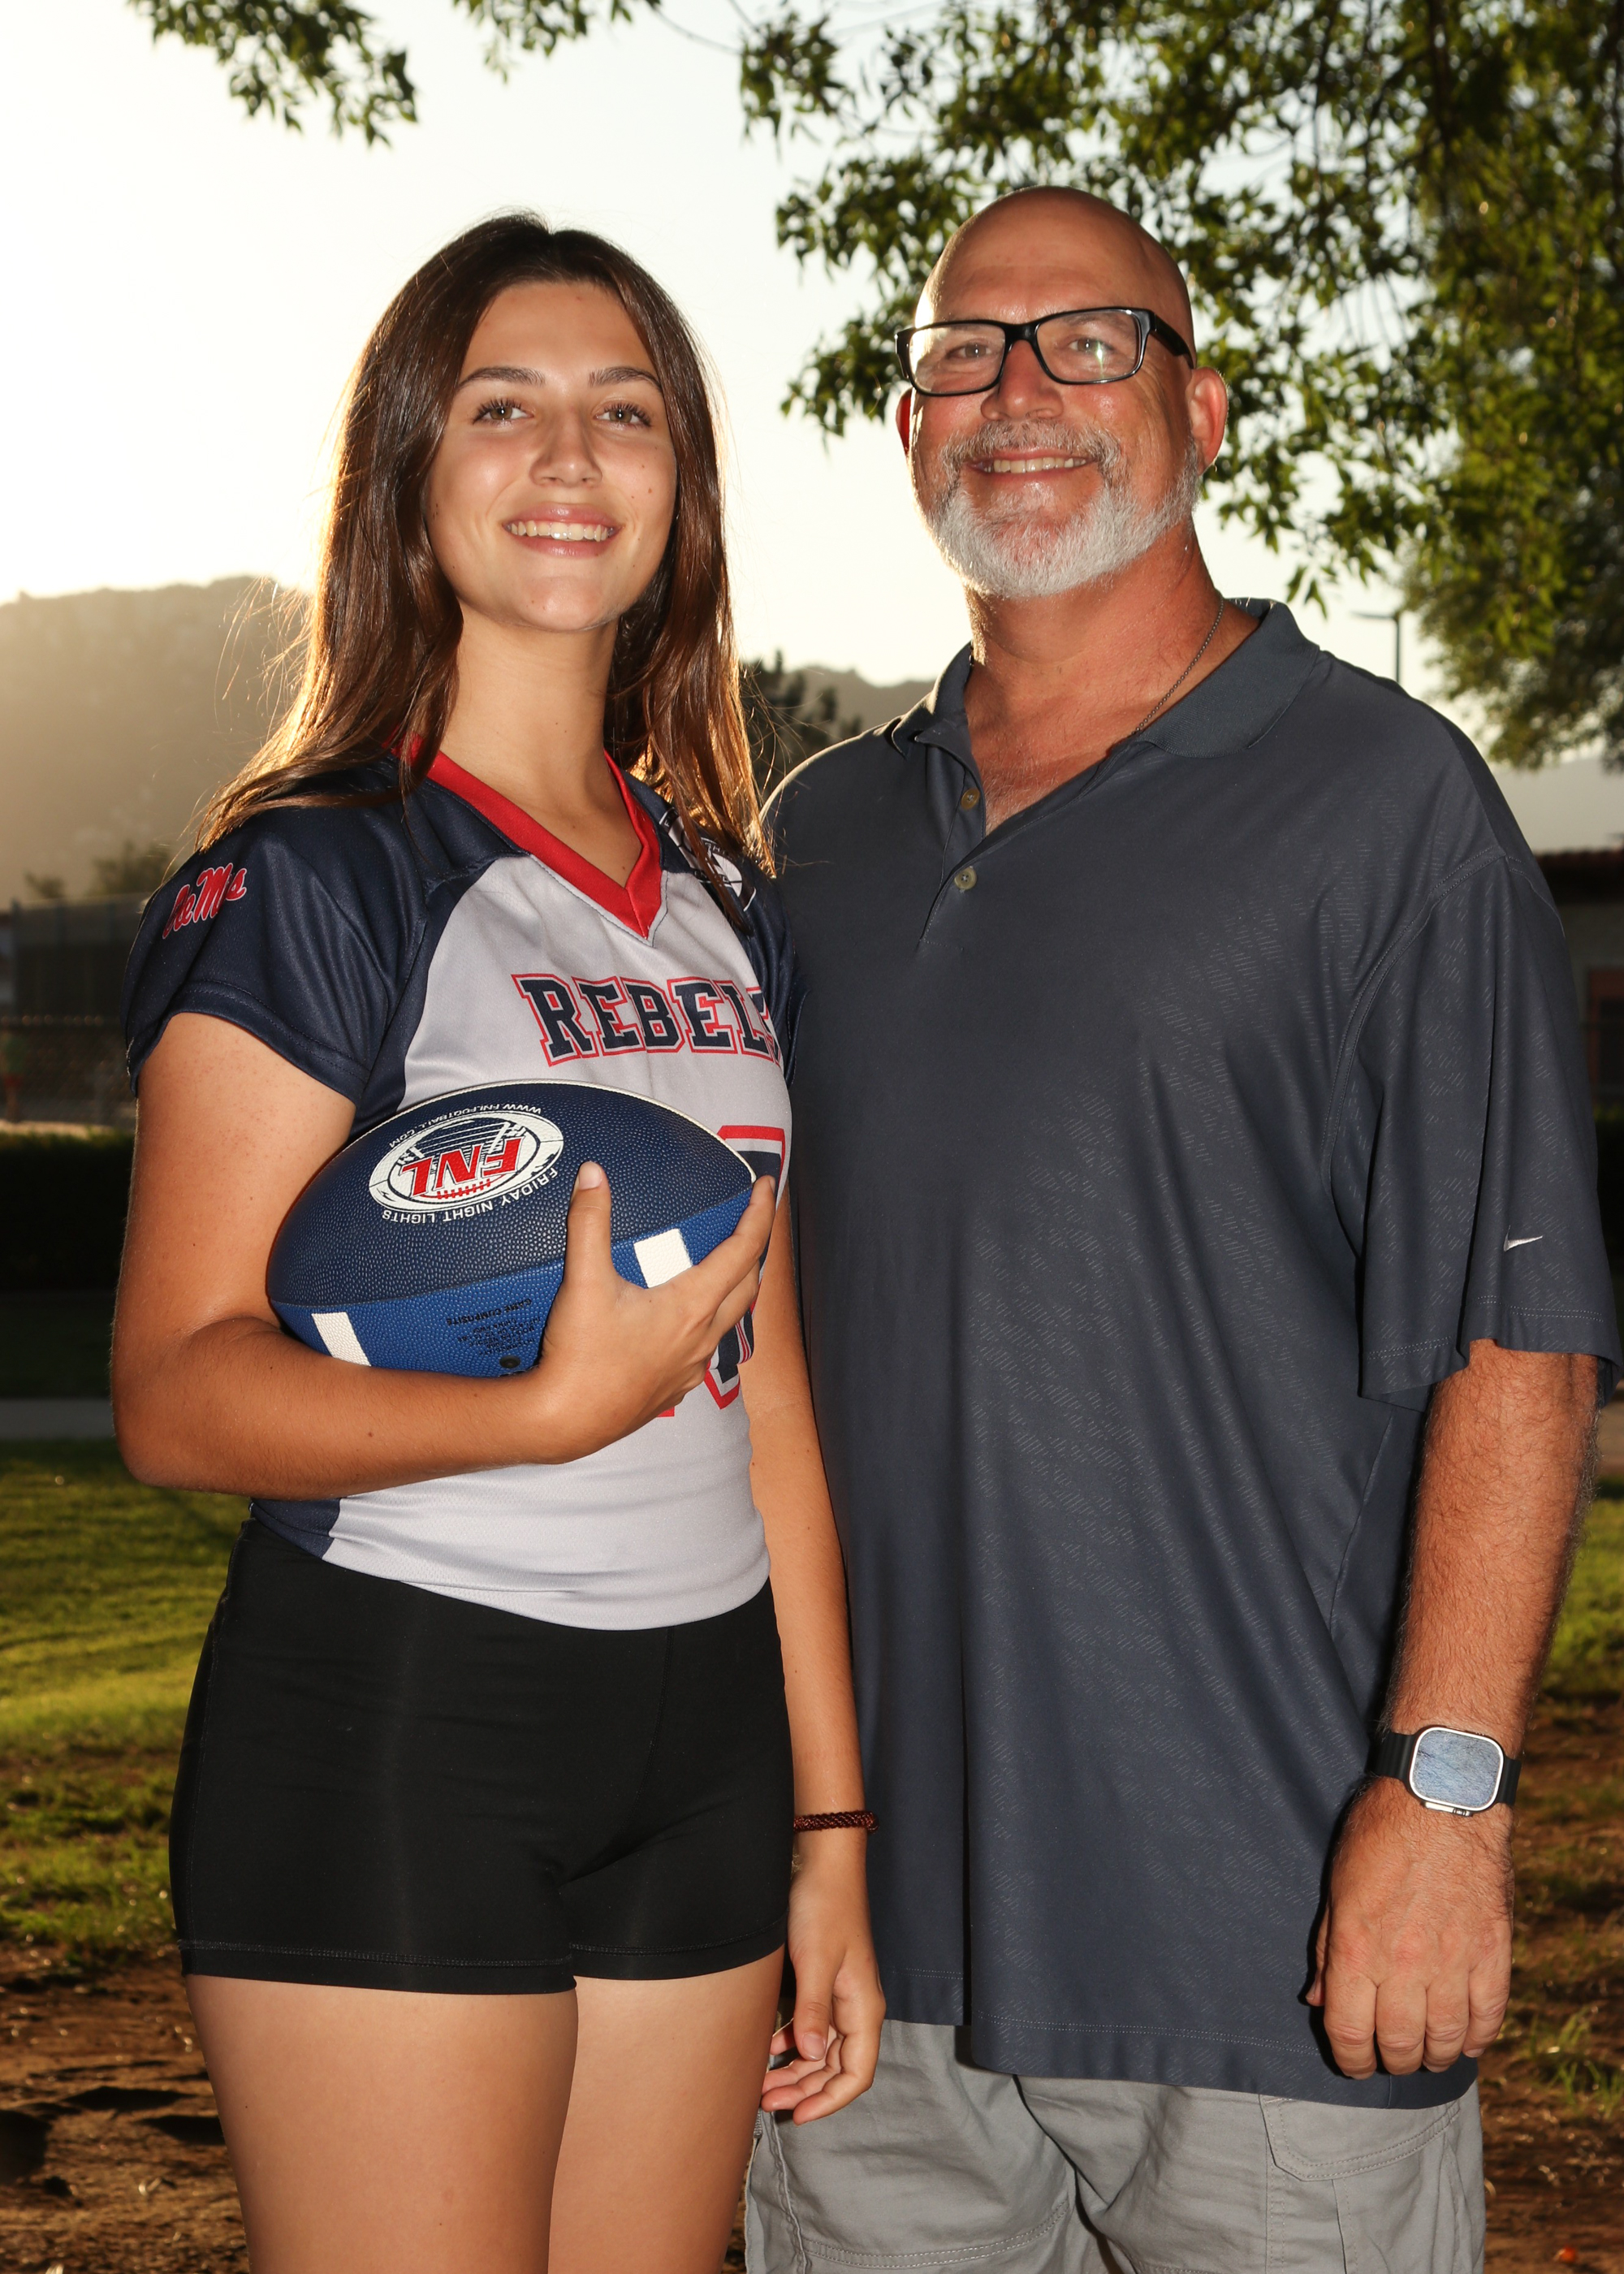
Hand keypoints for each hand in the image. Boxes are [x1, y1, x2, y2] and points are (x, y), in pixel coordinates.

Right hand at [528, 1165, 774, 1461]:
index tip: (766, 1187)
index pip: (743, 1251)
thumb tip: (593, 1174)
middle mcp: (702, 1338)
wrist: (564, 1422)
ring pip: (729, 1320)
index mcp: (691, 1307)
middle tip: (751, 1220)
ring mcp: (691, 1367)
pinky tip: (684, 1318)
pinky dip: (708, 1321)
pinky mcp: (674, 1387)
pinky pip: (705, 1348)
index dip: (760, 1215)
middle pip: (748, 1285)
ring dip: (733, 1288)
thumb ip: (589, 1222)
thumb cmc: (579, 1357)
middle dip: (755, 1249)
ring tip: (720, 1263)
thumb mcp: (583, 1281)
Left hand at [760, 1834, 883, 2121]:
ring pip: (821, 2050)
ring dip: (796, 2072)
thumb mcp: (816, 1962)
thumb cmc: (824, 1908)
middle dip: (805, 2091)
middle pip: (836, 2067)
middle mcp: (856, 2007)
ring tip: (763, 2086)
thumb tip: (808, 2059)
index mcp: (863, 2008)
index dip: (830, 2101)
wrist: (823, 1863)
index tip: (798, 2116)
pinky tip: (769, 2048)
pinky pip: (811, 2026)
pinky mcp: (823, 1982)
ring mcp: (840, 1995)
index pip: (857, 2074)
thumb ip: (812, 2012)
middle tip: (767, 2103)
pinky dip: (791, 2043)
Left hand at [1308, 1778, 1513, 2078]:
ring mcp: (1454, 1961)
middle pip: (1399, 2044)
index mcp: (1358, 1947)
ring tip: (1426, 2053)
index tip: (1354, 2065)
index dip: (1350, 2061)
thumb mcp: (1337, 1884)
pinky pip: (1488, 2016)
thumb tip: (1318, 1999)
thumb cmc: (1381, 1833)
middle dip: (1392, 2061)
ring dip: (1434, 2057)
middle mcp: (1405, 1964)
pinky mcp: (1493, 1953)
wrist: (1441, 1796)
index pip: (1349, 2032)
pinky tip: (1466, 2040)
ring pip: (1445, 2040)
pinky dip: (1477, 2037)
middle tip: (1391, 2057)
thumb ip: (1326, 1947)